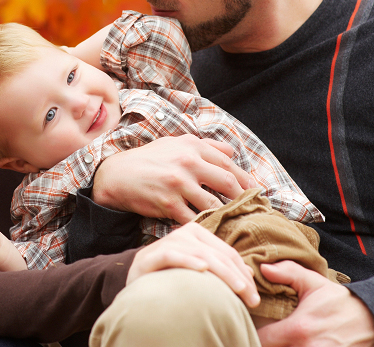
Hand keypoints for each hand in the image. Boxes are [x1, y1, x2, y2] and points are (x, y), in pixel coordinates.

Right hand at [92, 135, 256, 222]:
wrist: (116, 175)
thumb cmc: (148, 159)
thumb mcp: (175, 143)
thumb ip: (205, 146)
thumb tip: (232, 153)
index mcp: (192, 146)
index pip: (229, 164)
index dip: (247, 180)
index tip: (257, 192)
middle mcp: (187, 162)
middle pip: (228, 183)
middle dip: (243, 198)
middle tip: (252, 210)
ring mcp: (178, 184)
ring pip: (213, 203)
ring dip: (225, 214)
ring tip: (234, 222)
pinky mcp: (168, 204)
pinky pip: (194, 219)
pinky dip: (204, 225)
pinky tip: (211, 230)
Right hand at [126, 222, 259, 307]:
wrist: (137, 279)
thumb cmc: (172, 275)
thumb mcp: (198, 268)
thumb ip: (220, 266)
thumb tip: (248, 272)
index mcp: (198, 234)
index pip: (228, 253)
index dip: (244, 274)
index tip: (255, 296)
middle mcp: (185, 233)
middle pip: (219, 255)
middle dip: (238, 278)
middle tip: (252, 300)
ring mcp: (168, 242)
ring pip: (202, 255)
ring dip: (223, 274)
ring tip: (238, 290)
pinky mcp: (152, 255)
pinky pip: (173, 256)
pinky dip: (189, 261)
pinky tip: (202, 270)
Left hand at [257, 261, 373, 346]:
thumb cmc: (340, 301)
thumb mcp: (314, 283)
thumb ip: (287, 273)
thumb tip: (263, 268)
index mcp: (299, 329)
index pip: (263, 339)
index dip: (256, 333)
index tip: (257, 326)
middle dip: (269, 343)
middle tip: (269, 333)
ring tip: (282, 339)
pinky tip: (295, 343)